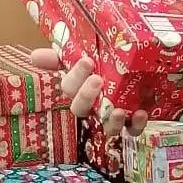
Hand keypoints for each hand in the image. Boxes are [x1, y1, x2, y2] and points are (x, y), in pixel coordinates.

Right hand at [30, 47, 148, 138]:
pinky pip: (133, 131)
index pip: (70, 86)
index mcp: (81, 86)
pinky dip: (137, 125)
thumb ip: (64, 54)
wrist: (148, 65)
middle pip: (82, 108)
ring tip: (118, 110)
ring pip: (106, 127)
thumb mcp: (90, 51)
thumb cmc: (114, 60)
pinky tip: (141, 112)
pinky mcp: (135, 122)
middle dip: (86, 96)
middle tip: (97, 80)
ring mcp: (114, 115)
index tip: (87, 60)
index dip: (75, 76)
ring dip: (111, 121)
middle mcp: (95, 103)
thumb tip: (33, 56)